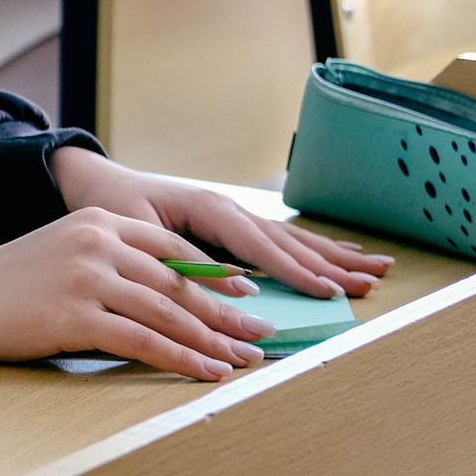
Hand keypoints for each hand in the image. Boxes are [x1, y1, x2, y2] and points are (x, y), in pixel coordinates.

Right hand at [0, 208, 274, 380]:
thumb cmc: (4, 285)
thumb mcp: (62, 254)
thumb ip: (108, 262)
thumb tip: (163, 296)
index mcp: (98, 223)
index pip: (173, 248)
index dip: (215, 275)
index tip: (246, 296)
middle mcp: (98, 243)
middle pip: (179, 283)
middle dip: (227, 314)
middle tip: (263, 336)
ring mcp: (88, 277)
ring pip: (169, 313)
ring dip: (214, 341)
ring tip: (245, 361)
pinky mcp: (76, 315)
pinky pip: (145, 341)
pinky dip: (183, 359)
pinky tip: (208, 373)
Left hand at [51, 147, 391, 299]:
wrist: (97, 183)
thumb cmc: (113, 206)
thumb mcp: (138, 234)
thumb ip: (182, 260)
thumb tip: (237, 289)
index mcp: (211, 210)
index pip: (263, 247)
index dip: (297, 272)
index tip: (330, 292)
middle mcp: (231, 210)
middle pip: (291, 242)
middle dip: (332, 264)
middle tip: (373, 283)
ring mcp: (236, 215)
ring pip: (295, 240)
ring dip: (337, 256)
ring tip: (378, 269)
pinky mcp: (235, 225)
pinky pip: (284, 240)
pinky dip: (316, 249)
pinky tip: (345, 255)